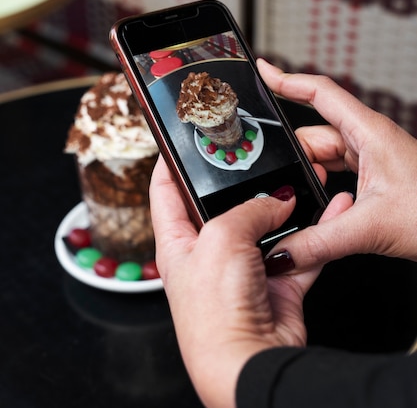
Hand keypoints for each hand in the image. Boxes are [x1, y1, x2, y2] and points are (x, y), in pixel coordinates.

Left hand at [149, 155, 346, 407]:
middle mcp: (209, 254)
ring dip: (285, 206)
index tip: (182, 141)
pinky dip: (314, 231)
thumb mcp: (222, 239)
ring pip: (267, 225)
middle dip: (244, 183)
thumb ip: (250, 209)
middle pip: (224, 205)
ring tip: (298, 181)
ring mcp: (244, 269)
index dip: (170, 163)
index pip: (166, 192)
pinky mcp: (276, 282)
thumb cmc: (214, 314)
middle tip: (259, 159)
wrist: (249, 363)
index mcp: (178, 242)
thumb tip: (278, 200)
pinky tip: (326, 211)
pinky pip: (299, 248)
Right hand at [257, 58, 416, 267]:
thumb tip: (283, 252)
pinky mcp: (373, 174)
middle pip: (313, 133)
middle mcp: (368, 139)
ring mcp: (371, 156)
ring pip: (322, 156)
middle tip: (275, 182)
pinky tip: (319, 205)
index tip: (262, 70)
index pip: (320, 93)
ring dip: (307, 175)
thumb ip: (319, 242)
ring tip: (298, 200)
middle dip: (292, 156)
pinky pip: (335, 170)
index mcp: (369, 132)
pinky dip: (321, 185)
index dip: (287, 79)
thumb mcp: (370, 227)